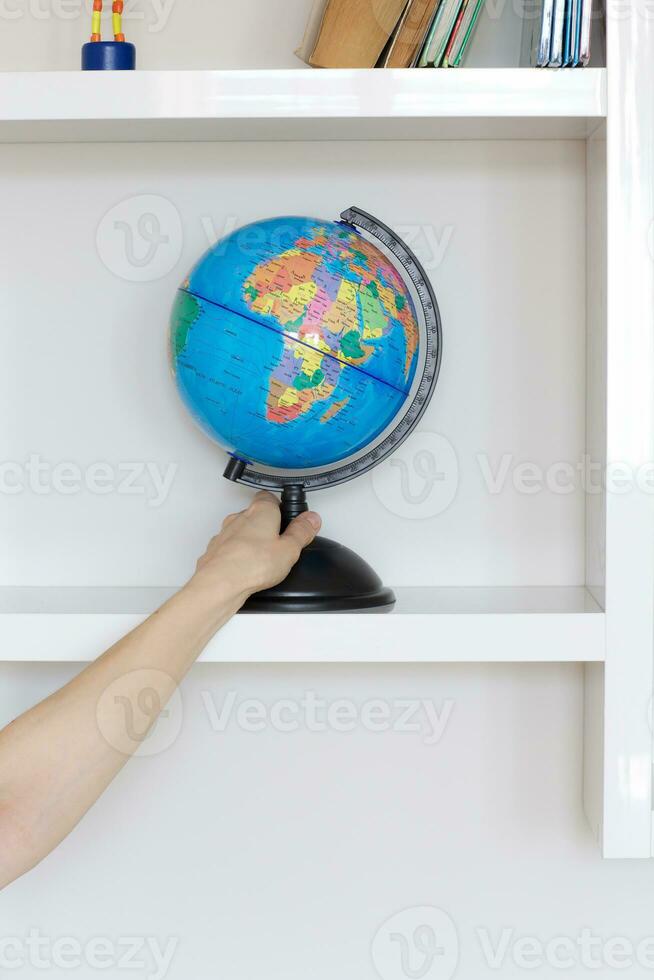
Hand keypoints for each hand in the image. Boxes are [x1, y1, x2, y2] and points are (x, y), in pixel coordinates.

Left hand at [191, 491, 320, 601]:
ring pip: (241, 530)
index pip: (270, 497)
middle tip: (279, 541)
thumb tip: (311, 519)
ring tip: (263, 559)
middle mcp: (239, 517)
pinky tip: (246, 569)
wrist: (219, 583)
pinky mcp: (215, 549)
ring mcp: (224, 533)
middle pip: (255, 513)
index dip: (280, 506)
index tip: (289, 518)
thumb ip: (301, 532)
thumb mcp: (289, 549)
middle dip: (266, 525)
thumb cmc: (251, 564)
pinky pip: (229, 547)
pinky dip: (237, 554)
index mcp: (261, 511)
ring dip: (251, 540)